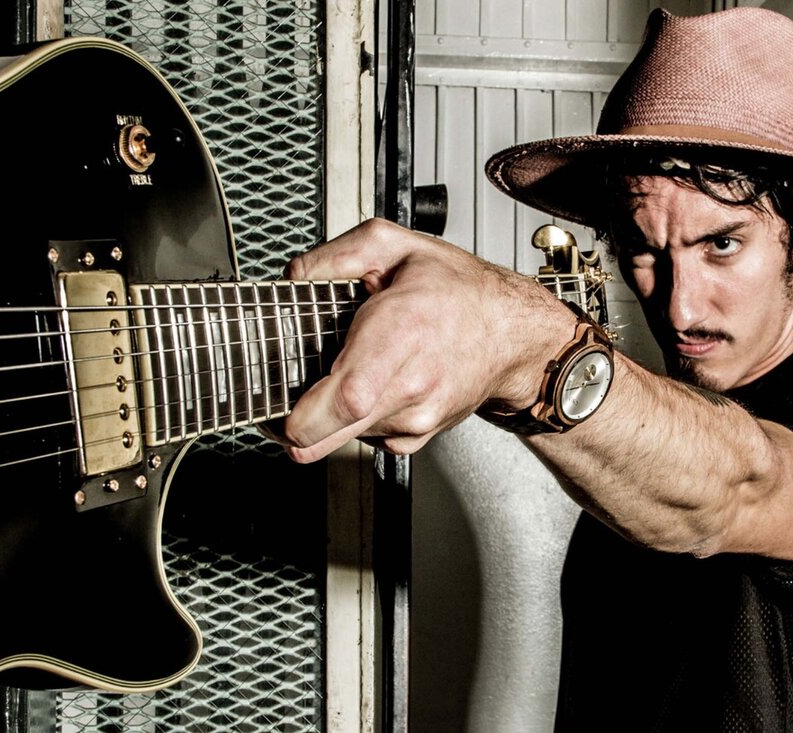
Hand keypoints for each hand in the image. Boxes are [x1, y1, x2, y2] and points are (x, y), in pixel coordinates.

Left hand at [272, 218, 575, 462]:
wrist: (512, 333)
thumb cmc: (460, 291)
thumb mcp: (397, 246)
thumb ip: (339, 255)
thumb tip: (296, 276)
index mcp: (401, 331)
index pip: (346, 396)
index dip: (304, 414)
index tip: (280, 409)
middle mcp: (411, 384)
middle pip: (334, 432)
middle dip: (297, 425)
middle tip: (283, 404)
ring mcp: (417, 416)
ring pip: (345, 437)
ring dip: (329, 416)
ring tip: (347, 373)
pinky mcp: (420, 435)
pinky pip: (369, 440)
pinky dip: (357, 421)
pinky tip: (371, 388)